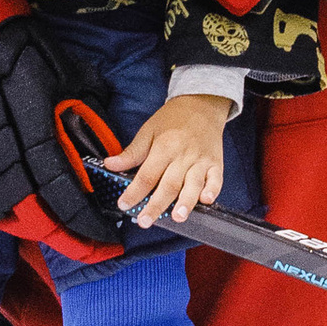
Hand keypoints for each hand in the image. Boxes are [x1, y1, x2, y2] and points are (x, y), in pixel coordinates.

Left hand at [114, 93, 228, 226]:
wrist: (202, 104)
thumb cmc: (173, 119)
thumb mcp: (148, 131)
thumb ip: (132, 152)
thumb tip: (110, 165)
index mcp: (164, 147)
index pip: (147, 174)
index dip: (134, 192)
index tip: (124, 204)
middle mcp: (183, 156)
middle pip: (169, 184)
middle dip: (156, 205)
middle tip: (144, 221)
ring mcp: (201, 161)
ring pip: (193, 185)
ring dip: (186, 202)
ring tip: (177, 217)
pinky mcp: (216, 164)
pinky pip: (216, 179)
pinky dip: (212, 190)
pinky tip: (206, 200)